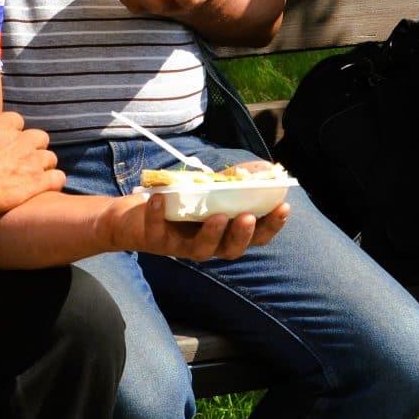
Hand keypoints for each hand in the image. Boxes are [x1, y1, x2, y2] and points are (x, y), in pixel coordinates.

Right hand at [0, 111, 62, 215]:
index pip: (16, 121)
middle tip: (23, 163)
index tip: (6, 145)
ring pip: (50, 158)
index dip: (13, 134)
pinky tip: (46, 189)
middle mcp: (19, 140)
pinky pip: (58, 178)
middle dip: (34, 149)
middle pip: (39, 137)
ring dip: (44, 167)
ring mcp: (31, 160)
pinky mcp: (37, 182)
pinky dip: (54, 183)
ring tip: (34, 179)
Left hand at [108, 191, 290, 260]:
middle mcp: (208, 244)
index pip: (255, 236)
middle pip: (231, 250)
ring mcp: (182, 245)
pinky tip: (158, 198)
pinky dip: (157, 214)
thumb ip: (235, 181)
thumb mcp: (209, 188)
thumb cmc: (180, 202)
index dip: (271, 226)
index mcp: (226, 233)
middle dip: (242, 235)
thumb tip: (265, 168)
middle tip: (247, 217)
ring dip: (211, 234)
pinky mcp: (156, 240)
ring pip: (201, 250)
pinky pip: (157, 232)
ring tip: (217, 216)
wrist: (135, 215)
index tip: (284, 207)